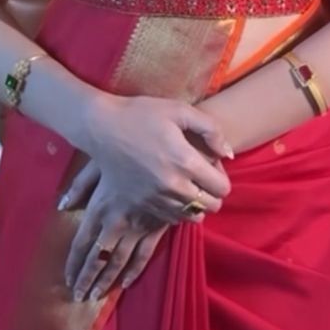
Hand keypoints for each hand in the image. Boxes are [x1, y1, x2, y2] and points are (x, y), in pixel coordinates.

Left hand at [60, 158, 169, 300]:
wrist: (170, 151)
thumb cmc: (131, 151)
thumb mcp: (100, 162)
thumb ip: (81, 184)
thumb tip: (62, 206)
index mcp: (99, 207)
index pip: (82, 242)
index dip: (74, 262)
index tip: (67, 279)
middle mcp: (116, 222)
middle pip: (98, 257)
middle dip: (87, 278)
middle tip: (78, 298)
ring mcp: (137, 228)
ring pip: (118, 261)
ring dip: (106, 280)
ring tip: (96, 296)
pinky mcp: (157, 227)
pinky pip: (144, 255)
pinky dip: (134, 271)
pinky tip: (126, 283)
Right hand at [76, 91, 233, 225]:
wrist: (101, 128)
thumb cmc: (141, 113)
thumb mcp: (180, 110)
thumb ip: (211, 130)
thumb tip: (228, 154)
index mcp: (185, 161)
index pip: (222, 188)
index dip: (222, 179)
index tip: (213, 168)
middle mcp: (173, 185)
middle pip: (211, 207)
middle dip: (213, 194)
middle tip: (203, 179)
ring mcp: (156, 198)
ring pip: (192, 216)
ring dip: (196, 204)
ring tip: (187, 186)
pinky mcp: (141, 205)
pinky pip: (171, 219)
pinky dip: (177, 210)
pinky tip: (171, 192)